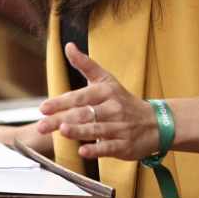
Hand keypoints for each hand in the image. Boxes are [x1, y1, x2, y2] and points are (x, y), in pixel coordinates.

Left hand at [36, 42, 158, 160]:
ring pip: (97, 129)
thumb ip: (85, 64)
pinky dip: (96, 149)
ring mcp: (120, 127)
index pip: (80, 96)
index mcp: (106, 92)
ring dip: (79, 131)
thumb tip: (68, 46)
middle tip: (43, 125)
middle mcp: (113, 108)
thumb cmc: (123, 101)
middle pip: (84, 114)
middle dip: (62, 119)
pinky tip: (83, 151)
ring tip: (62, 131)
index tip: (43, 107)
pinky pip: (109, 147)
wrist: (155, 123)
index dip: (61, 102)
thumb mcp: (106, 80)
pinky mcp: (125, 145)